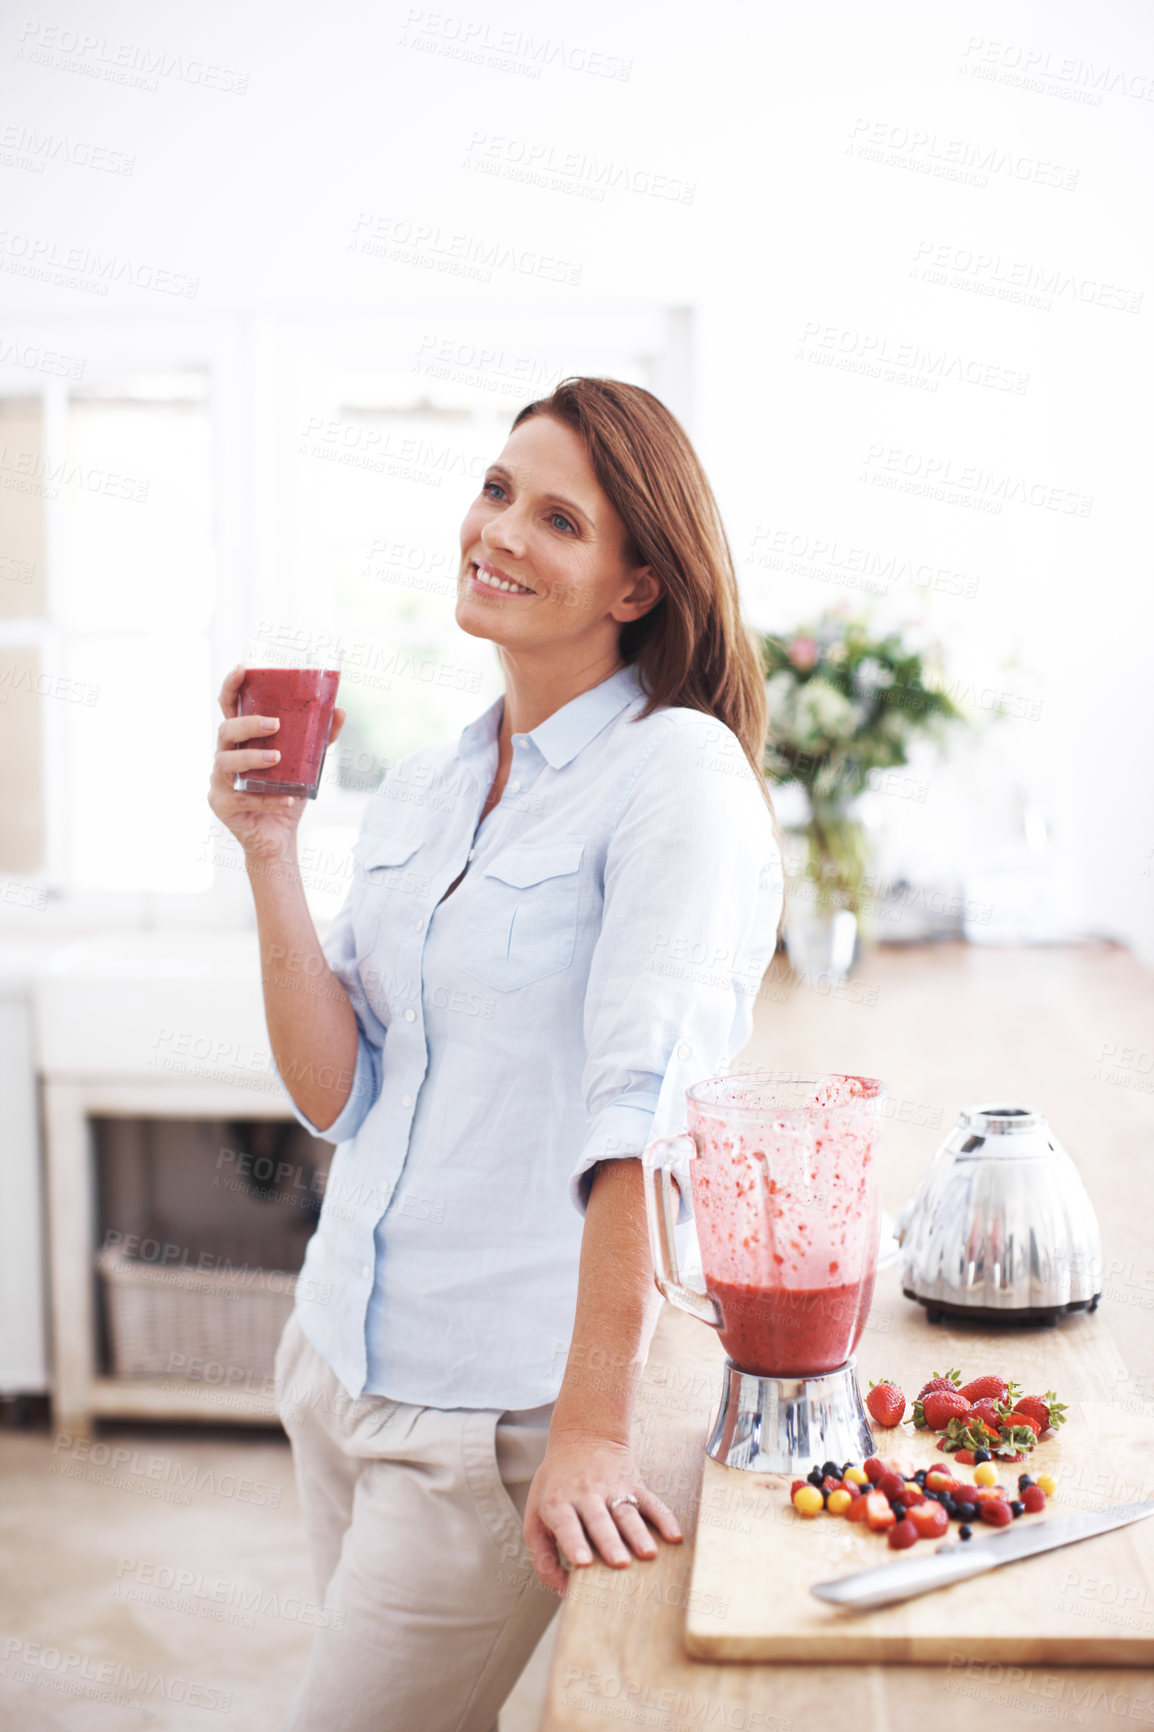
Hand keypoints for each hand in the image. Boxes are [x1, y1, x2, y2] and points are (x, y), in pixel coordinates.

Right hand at [207, 664, 345, 862]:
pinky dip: (268, 798)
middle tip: (275, 724)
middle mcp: (225, 756)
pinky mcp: (221, 805)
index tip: (243, 668)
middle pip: (225, 730)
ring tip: (278, 758)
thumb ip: (321, 739)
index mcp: (241, 740)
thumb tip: (340, 710)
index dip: (231, 686)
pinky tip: (287, 800)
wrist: (278, 838)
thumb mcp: (307, 764)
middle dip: (248, 724)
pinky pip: (242, 797)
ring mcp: (219, 781)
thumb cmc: (286, 794)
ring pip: (226, 761)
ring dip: (252, 757)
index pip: (229, 707)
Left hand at [523, 1427, 681, 1596]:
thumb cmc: (555, 1488)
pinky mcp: (634, 1484)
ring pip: (626, 1513)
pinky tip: (675, 1536)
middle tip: (619, 1563)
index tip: (582, 1562)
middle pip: (599, 1521)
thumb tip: (565, 1595)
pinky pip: (651, 1501)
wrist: (582, 1437)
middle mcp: (585, 1495)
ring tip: (648, 1554)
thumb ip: (543, 1557)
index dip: (573, 1542)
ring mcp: (612, 1489)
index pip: (566, 1524)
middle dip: (609, 1542)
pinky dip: (664, 1518)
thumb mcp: (536, 1517)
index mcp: (558, 1503)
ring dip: (638, 1533)